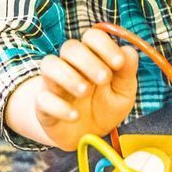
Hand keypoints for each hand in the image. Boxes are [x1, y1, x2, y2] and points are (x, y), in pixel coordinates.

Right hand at [14, 27, 138, 150]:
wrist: (87, 135)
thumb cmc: (106, 106)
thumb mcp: (123, 91)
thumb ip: (127, 72)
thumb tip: (128, 50)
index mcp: (92, 56)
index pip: (92, 36)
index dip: (105, 45)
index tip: (119, 63)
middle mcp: (70, 65)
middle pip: (70, 47)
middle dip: (88, 61)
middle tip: (104, 79)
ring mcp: (54, 84)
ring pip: (49, 65)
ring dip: (68, 76)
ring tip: (85, 91)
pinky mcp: (43, 106)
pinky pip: (42, 99)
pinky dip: (59, 106)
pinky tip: (75, 115)